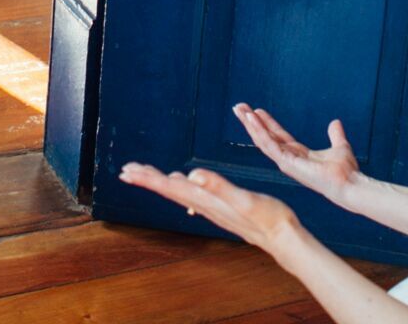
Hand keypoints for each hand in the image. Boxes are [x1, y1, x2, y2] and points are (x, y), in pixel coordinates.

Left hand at [119, 162, 300, 255]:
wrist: (282, 237)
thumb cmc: (267, 217)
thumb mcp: (244, 199)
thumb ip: (219, 186)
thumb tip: (192, 174)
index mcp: (205, 199)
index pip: (169, 187)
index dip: (148, 178)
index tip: (126, 171)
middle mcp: (204, 204)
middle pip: (168, 190)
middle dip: (147, 179)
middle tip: (125, 171)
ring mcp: (212, 207)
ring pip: (179, 192)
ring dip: (160, 182)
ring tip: (145, 173)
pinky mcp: (221, 207)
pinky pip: (194, 195)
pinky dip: (181, 186)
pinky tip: (182, 183)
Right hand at [235, 104, 362, 201]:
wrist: (350, 184)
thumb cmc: (345, 172)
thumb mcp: (340, 147)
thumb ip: (335, 135)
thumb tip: (335, 122)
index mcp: (298, 154)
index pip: (277, 135)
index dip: (266, 122)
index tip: (255, 110)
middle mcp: (288, 159)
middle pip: (264, 137)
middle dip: (251, 122)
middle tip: (238, 107)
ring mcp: (286, 162)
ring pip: (262, 140)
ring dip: (250, 124)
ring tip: (239, 110)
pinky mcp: (287, 163)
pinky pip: (269, 145)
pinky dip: (258, 131)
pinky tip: (251, 119)